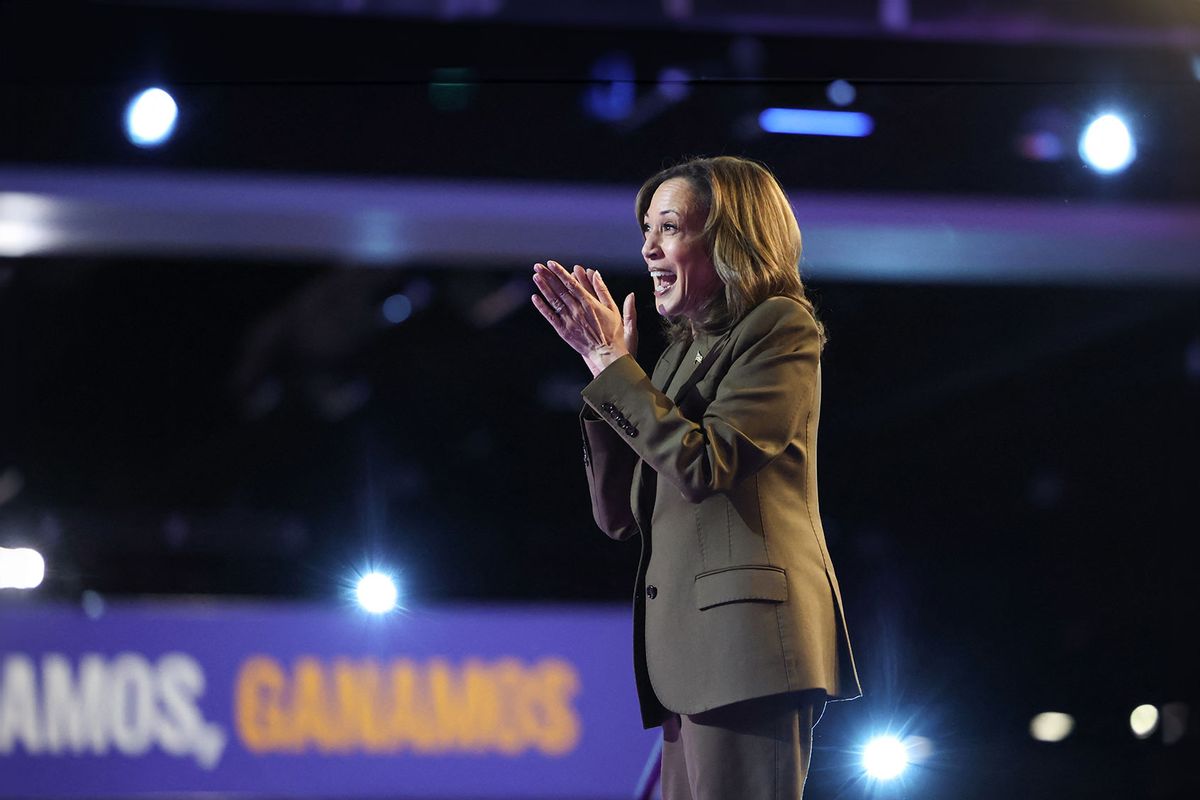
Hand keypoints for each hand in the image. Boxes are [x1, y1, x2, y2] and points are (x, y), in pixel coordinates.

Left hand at [531, 260, 636, 376]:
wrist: (606, 354)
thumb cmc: (612, 332)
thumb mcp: (612, 308)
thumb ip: (603, 290)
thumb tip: (596, 273)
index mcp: (589, 303)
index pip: (571, 284)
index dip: (560, 272)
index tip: (551, 263)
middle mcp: (577, 310)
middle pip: (560, 290)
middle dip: (548, 276)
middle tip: (538, 266)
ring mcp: (569, 320)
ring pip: (554, 301)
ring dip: (544, 288)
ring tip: (536, 276)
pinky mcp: (564, 331)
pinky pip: (551, 317)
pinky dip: (542, 307)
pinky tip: (535, 297)